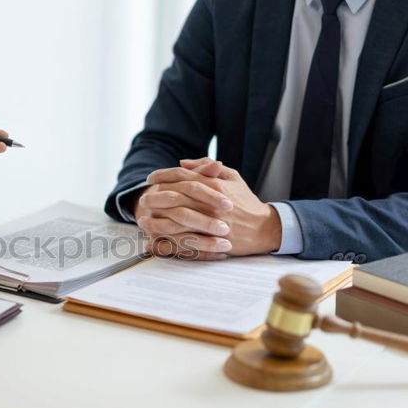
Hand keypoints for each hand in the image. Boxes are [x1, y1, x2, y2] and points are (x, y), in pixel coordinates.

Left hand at [145, 158, 282, 256]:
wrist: (264, 228)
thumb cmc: (246, 202)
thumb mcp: (232, 177)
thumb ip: (208, 167)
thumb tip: (182, 163)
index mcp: (214, 185)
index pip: (183, 177)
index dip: (163, 176)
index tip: (150, 178)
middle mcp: (209, 203)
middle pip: (174, 198)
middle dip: (155, 198)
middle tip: (143, 199)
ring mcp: (209, 224)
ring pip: (175, 222)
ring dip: (156, 221)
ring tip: (143, 221)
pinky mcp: (210, 242)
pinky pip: (182, 243)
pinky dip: (165, 244)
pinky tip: (152, 243)